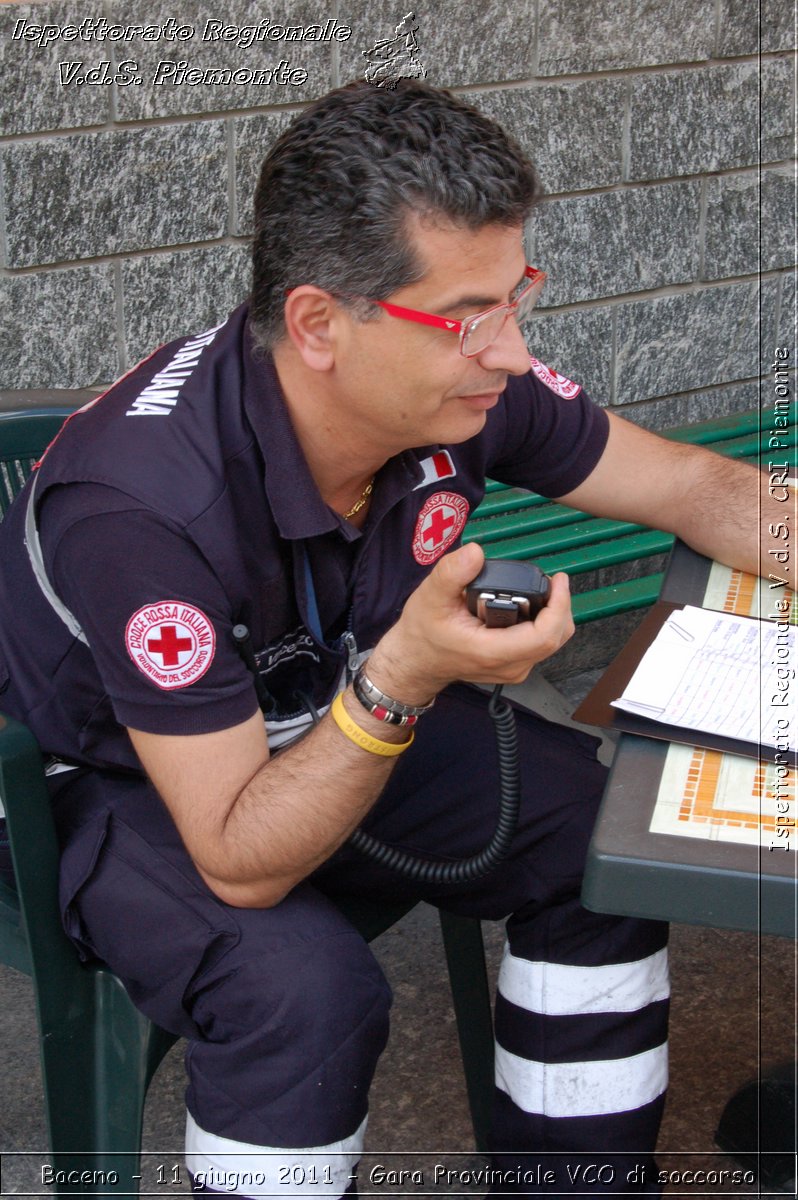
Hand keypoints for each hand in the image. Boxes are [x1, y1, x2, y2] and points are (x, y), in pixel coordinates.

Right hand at [367, 542, 574, 702]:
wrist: (414, 662)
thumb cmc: (422, 633)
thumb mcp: (430, 596)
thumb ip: (452, 573)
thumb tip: (475, 553)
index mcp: (493, 651)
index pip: (545, 635)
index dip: (559, 605)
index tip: (558, 580)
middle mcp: (509, 666)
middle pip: (556, 637)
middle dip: (560, 606)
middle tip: (550, 581)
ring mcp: (513, 670)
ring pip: (552, 642)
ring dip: (553, 614)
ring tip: (541, 591)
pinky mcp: (513, 667)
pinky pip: (540, 645)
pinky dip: (543, 623)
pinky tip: (530, 606)